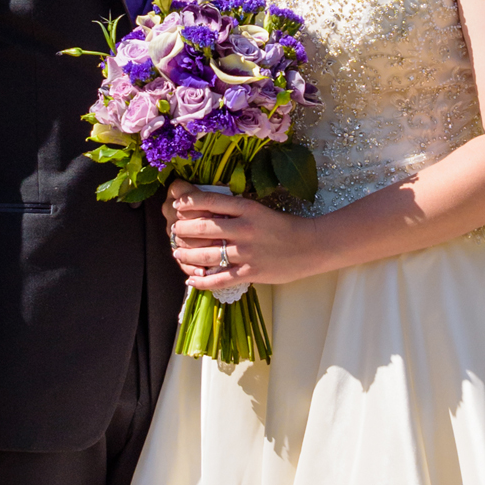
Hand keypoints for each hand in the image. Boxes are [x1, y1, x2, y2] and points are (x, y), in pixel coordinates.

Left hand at [165, 186, 320, 290]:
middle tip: (173, 230)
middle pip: (203, 227)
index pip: (210, 201)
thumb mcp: (260, 210)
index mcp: (248, 208)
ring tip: (177, 253)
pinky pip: (220, 279)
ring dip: (186, 255)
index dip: (189, 203)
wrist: (311, 246)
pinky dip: (202, 282)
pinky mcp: (251, 272)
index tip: (178, 205)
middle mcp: (245, 229)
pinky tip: (191, 280)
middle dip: (182, 229)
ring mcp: (247, 252)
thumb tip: (207, 212)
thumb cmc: (285, 227)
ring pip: (206, 254)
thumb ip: (236, 211)